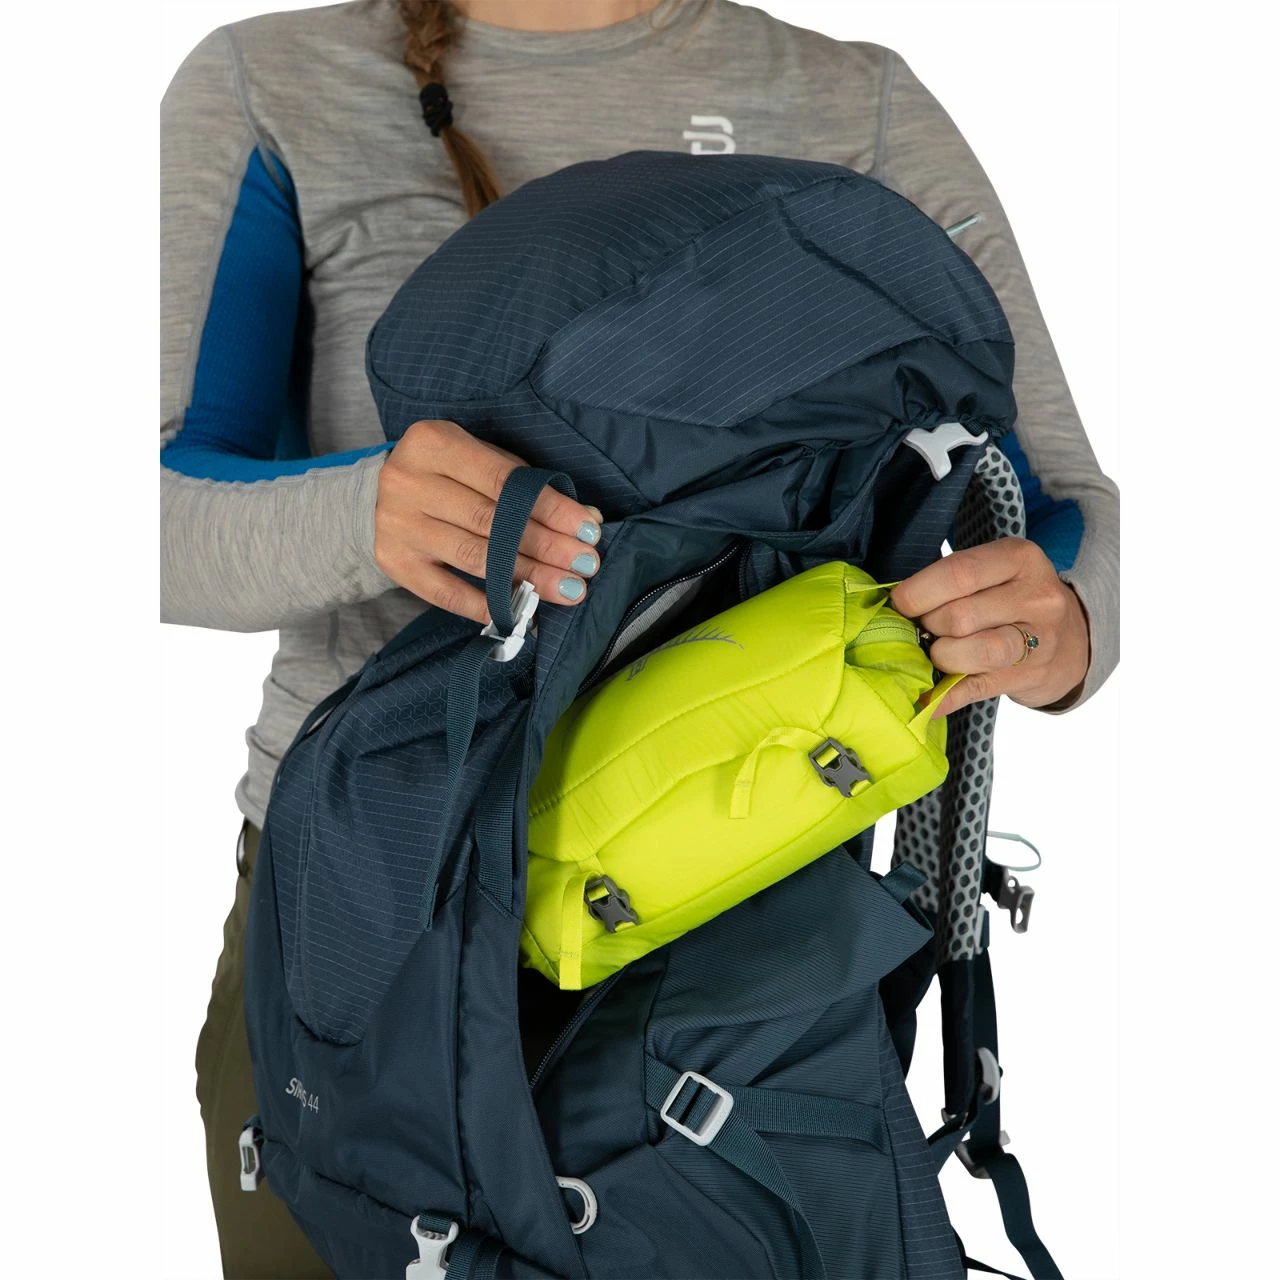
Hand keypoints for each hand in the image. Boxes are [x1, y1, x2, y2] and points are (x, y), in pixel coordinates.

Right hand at [374, 418, 603, 623]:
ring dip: (527, 577)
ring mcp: (396, 524)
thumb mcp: (484, 461)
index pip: (504, 481)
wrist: (379, 496)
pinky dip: (485, 605)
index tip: (589, 531)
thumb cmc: (449, 476)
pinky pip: (444, 592)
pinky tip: (522, 613)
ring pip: (473, 556)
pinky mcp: (392, 561)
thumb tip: (589, 520)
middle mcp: (408, 481)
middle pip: (490, 521)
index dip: (550, 508)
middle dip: (546, 546)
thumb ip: (529, 487)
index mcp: (434, 442)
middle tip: (585, 565)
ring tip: (567, 590)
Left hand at [889, 537, 1090, 717]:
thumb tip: (896, 609)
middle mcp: (1036, 597)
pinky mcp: (1030, 676)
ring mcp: (1039, 640)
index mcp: (1020, 559)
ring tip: (938, 652)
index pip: (959, 573)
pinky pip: (977, 688)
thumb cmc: (1012, 598)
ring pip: (976, 652)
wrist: (1070, 638)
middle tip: (925, 628)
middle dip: (929, 626)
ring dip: (942, 656)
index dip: (917, 592)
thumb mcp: (995, 572)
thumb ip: (954, 582)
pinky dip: (945, 696)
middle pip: (961, 616)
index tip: (899, 603)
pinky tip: (926, 700)